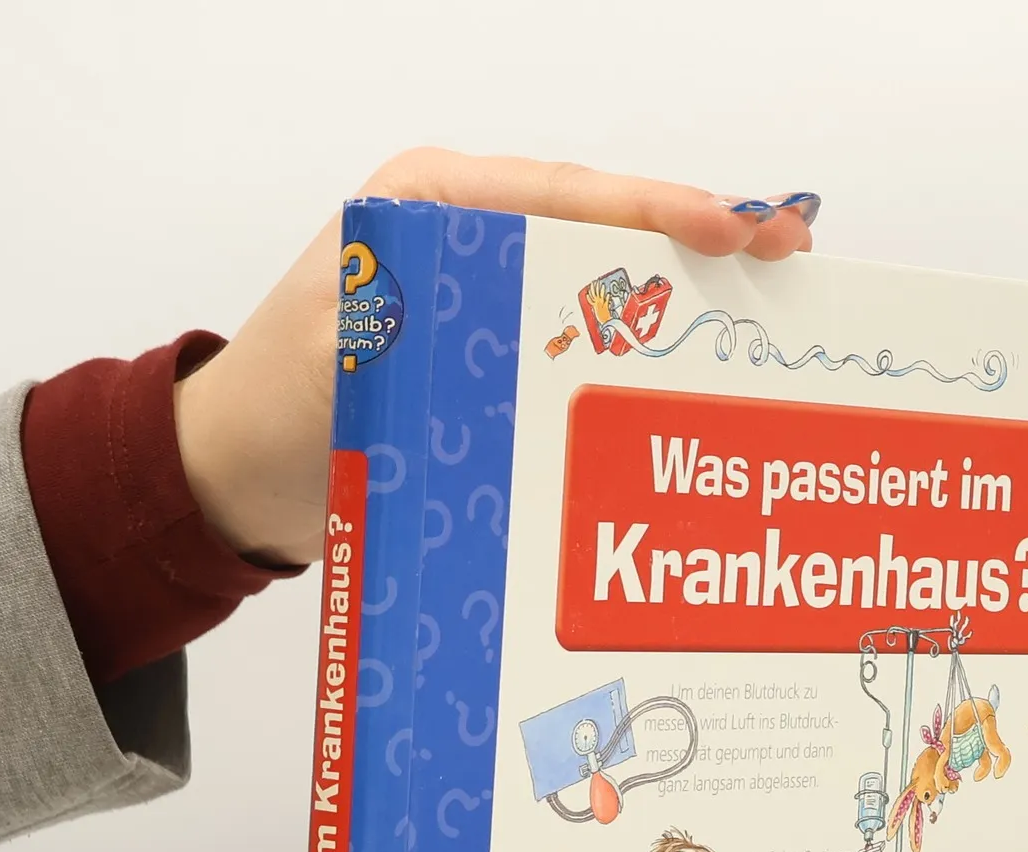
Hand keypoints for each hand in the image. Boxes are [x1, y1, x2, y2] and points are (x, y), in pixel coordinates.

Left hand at [175, 150, 818, 564]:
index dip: (658, 211)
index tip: (736, 230)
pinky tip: (703, 377)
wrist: (235, 479)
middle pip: (605, 231)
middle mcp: (472, 243)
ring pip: (608, 288)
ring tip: (776, 308)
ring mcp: (491, 302)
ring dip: (688, 302)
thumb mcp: (342, 356)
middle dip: (699, 243)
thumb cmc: (275, 411)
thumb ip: (423, 327)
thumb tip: (522, 329)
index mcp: (432, 209)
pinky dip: (646, 358)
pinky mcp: (501, 360)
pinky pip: (585, 349)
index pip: (565, 196)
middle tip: (793, 252)